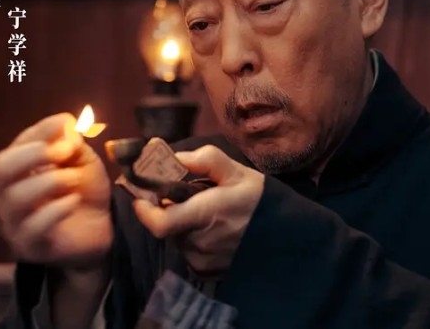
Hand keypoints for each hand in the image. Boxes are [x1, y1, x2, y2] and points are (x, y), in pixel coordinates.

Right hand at [0, 113, 112, 268]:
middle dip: (32, 155)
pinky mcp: (29, 247)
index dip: (40, 132)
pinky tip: (73, 202)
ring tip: (74, 179)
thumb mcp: (81, 160)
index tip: (67, 123)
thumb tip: (65, 125)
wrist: (101, 229)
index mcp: (15, 170)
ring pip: (14, 199)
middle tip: (63, 152)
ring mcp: (13, 223)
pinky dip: (54, 210)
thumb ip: (71, 143)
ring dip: (48, 182)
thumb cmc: (82, 190)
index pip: (15, 146)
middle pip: (0, 171)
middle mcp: (6, 195)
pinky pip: (31, 228)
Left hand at [132, 145, 264, 275]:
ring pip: (177, 239)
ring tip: (207, 215)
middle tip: (190, 198)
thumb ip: (204, 160)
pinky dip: (193, 240)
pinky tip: (213, 232)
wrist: (288, 237)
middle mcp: (199, 244)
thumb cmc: (259, 201)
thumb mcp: (236, 172)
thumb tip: (175, 157)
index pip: (159, 223)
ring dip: (183, 225)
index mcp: (204, 216)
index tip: (141, 197)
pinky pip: (188, 252)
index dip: (144, 210)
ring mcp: (203, 262)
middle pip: (166, 226)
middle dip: (170, 210)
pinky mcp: (207, 273)